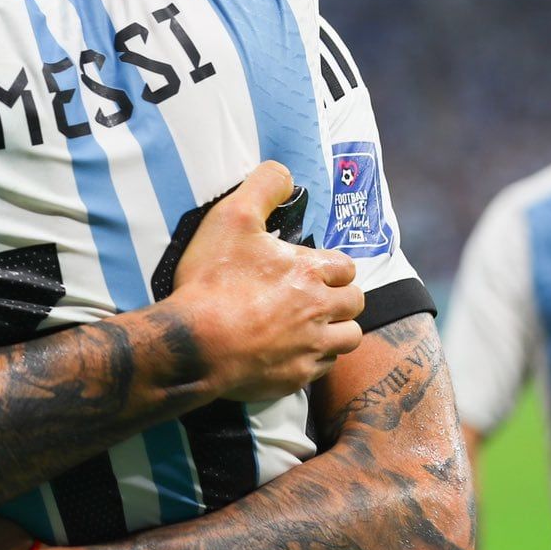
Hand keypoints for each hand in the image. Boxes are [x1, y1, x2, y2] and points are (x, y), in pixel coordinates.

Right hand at [169, 161, 362, 401]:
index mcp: (310, 272)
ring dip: (336, 331)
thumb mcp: (232, 218)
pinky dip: (312, 359)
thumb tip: (284, 172)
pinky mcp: (295, 377)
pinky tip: (291, 352)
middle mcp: (319, 311)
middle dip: (340, 298)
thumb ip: (263, 187)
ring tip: (313, 326)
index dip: (332, 266)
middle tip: (314, 297)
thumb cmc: (214, 280)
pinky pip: (321, 369)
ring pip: (348, 339)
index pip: (346, 267)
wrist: (195, 343)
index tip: (313, 269)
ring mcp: (310, 348)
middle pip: (355, 304)